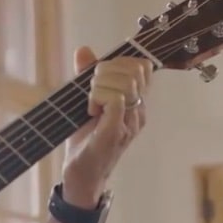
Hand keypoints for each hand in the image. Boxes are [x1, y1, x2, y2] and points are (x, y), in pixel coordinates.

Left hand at [61, 46, 151, 207]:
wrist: (81, 173)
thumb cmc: (86, 137)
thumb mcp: (85, 100)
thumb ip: (87, 74)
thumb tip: (84, 49)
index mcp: (135, 102)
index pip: (142, 67)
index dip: (119, 62)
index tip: (100, 75)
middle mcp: (137, 112)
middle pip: (134, 71)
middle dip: (106, 72)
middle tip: (92, 90)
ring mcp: (128, 124)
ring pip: (124, 85)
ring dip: (99, 87)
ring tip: (91, 104)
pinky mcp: (114, 134)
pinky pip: (116, 103)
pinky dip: (99, 99)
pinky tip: (91, 110)